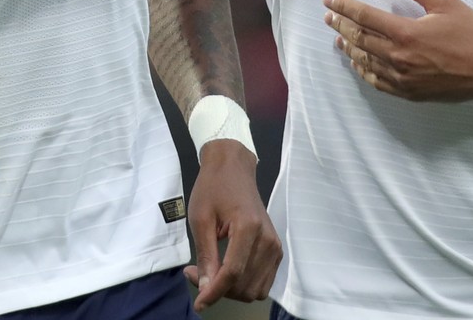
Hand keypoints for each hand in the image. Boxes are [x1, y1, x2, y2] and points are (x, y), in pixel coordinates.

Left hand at [184, 139, 279, 309]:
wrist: (234, 170)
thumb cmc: (213, 188)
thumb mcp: (201, 219)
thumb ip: (206, 256)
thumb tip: (206, 288)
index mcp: (249, 227)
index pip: (232, 273)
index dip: (214, 292)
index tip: (199, 303)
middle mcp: (268, 240)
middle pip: (244, 285)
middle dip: (219, 289)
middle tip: (197, 273)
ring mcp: (275, 246)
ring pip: (255, 290)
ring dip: (231, 290)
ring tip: (211, 272)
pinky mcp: (276, 250)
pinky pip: (263, 283)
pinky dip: (244, 285)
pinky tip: (227, 272)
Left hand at [324, 0, 472, 100]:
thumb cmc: (470, 31)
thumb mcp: (443, 1)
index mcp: (406, 33)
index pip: (364, 17)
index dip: (344, 6)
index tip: (329, 0)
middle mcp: (399, 57)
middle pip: (359, 39)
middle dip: (341, 26)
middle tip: (329, 16)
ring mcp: (402, 78)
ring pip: (365, 62)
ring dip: (349, 48)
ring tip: (338, 38)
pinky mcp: (409, 92)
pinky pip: (377, 82)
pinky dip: (364, 70)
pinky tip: (358, 63)